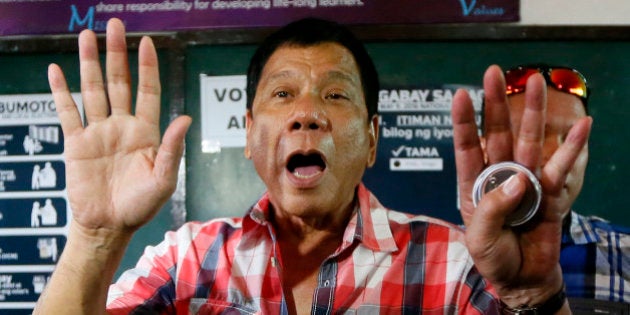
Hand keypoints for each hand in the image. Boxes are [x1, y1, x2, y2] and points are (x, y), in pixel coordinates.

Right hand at [48, 18, 190, 234]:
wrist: (109, 226)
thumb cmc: (141, 206)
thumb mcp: (163, 179)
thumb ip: (172, 148)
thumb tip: (185, 118)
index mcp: (146, 132)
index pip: (148, 91)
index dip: (147, 67)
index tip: (146, 42)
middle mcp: (122, 125)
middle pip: (119, 82)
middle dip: (117, 54)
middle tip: (115, 24)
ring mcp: (98, 132)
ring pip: (93, 90)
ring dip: (89, 63)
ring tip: (87, 36)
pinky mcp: (77, 143)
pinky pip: (67, 112)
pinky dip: (61, 92)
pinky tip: (56, 70)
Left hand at [451, 65, 590, 305]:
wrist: (522, 278)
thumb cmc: (494, 258)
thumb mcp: (480, 239)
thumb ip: (493, 210)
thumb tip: (518, 181)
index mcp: (474, 185)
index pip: (467, 148)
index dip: (463, 122)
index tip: (460, 94)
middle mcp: (499, 176)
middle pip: (497, 133)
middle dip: (495, 103)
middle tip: (493, 71)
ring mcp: (525, 180)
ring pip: (529, 140)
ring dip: (533, 111)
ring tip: (536, 80)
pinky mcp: (550, 192)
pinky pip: (562, 166)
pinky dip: (572, 147)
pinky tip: (581, 125)